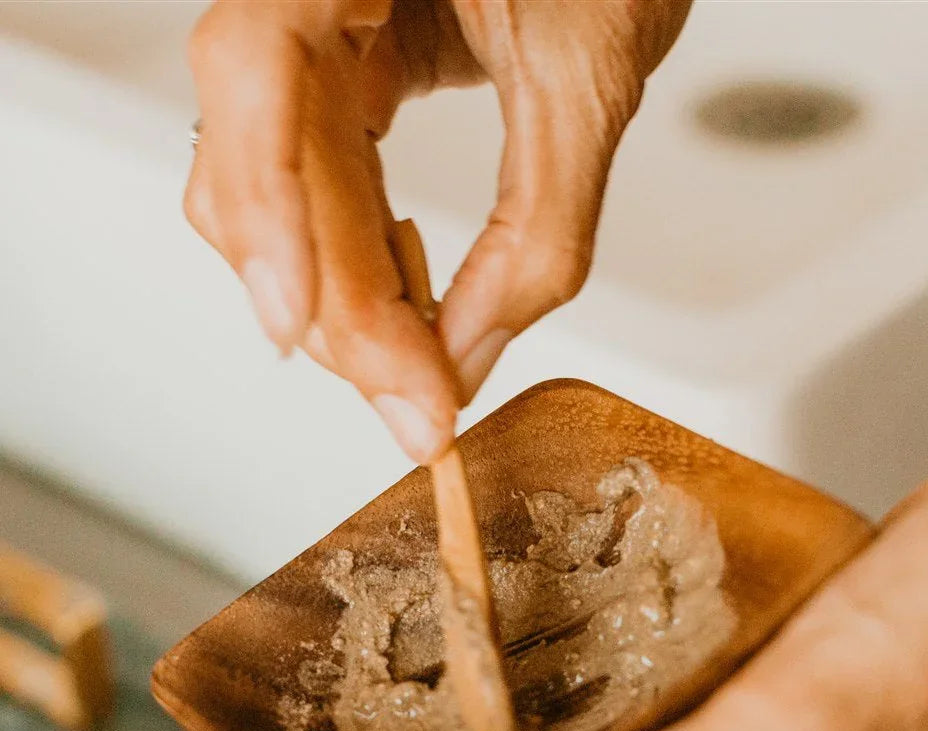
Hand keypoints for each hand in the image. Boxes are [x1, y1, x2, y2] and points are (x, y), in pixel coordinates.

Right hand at [185, 0, 691, 460]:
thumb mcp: (589, 82)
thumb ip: (538, 228)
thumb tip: (467, 359)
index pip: (256, 65)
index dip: (267, 201)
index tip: (297, 322)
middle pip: (267, 160)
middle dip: (339, 307)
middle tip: (414, 412)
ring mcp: (317, 28)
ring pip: (279, 190)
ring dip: (344, 302)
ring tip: (420, 383)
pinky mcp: (347, 70)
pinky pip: (322, 180)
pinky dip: (362, 262)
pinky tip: (407, 318)